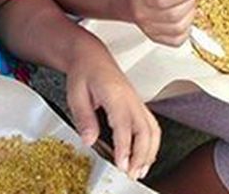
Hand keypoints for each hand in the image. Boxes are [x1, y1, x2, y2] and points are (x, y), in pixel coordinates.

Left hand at [65, 38, 160, 179]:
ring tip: (140, 170)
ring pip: (152, 129)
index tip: (122, 164)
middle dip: (141, 155)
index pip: (124, 125)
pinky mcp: (138, 104)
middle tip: (131, 173)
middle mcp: (130, 98)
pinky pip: (151, 125)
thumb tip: (89, 139)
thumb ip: (84, 118)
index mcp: (115, 94)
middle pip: (145, 130)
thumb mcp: (76, 95)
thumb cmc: (83, 72)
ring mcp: (136, 101)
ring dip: (149, 152)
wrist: (91, 56)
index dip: (125, 147)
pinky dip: (152, 143)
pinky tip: (146, 156)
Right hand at [123, 0, 196, 46]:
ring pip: (177, 29)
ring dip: (190, 17)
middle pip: (173, 15)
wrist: (127, 2)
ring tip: (188, 7)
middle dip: (189, 4)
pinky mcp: (156, 38)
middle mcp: (143, 15)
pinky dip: (186, 31)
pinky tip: (185, 20)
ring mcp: (149, 29)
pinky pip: (177, 41)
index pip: (163, 0)